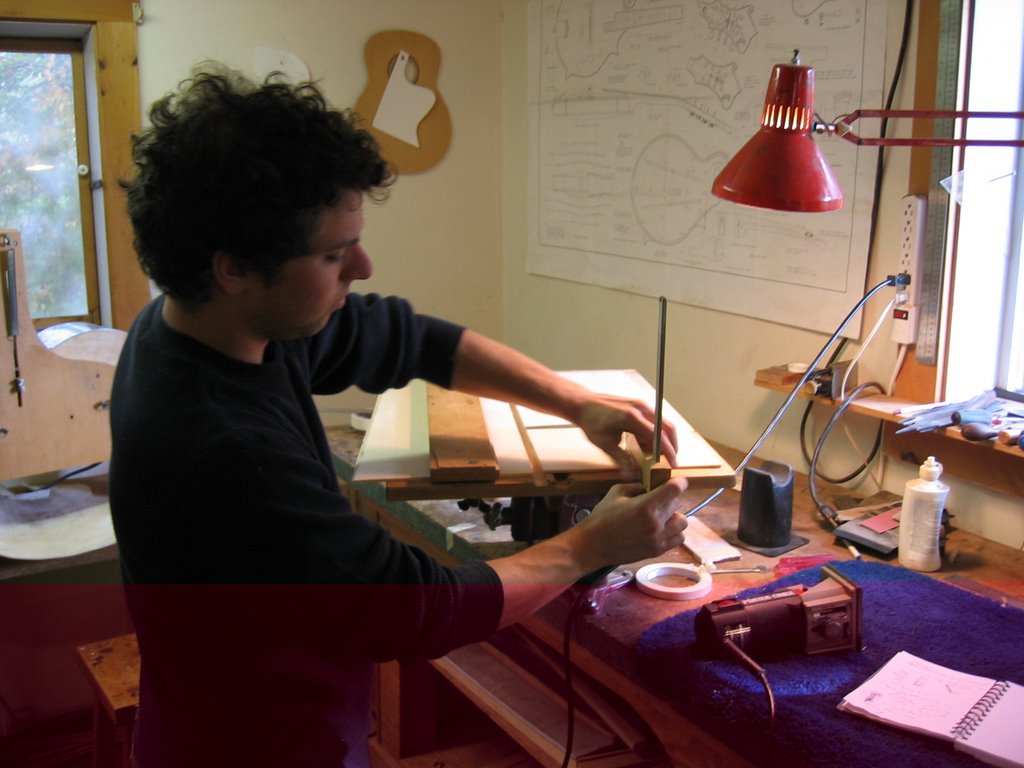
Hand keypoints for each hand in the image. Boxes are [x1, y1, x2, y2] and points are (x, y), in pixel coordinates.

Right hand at [575, 477, 689, 570]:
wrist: (594, 545)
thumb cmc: (602, 517)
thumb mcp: (617, 492)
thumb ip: (638, 486)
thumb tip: (652, 485)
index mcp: (646, 506)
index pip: (675, 490)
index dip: (679, 483)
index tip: (678, 482)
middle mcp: (656, 523)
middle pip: (678, 504)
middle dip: (670, 499)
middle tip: (658, 499)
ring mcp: (658, 539)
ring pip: (682, 522)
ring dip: (674, 516)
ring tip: (662, 516)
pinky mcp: (657, 550)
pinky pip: (678, 538)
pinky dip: (673, 532)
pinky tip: (661, 529)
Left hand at [576, 394, 678, 467]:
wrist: (583, 404)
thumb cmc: (592, 423)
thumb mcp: (605, 444)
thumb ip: (622, 459)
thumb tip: (633, 474)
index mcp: (632, 418)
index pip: (658, 436)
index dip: (668, 451)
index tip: (673, 463)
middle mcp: (640, 408)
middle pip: (667, 427)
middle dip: (672, 445)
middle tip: (670, 461)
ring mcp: (641, 405)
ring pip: (662, 424)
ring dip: (662, 440)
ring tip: (655, 455)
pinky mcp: (639, 405)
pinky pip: (653, 420)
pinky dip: (654, 433)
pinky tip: (644, 444)